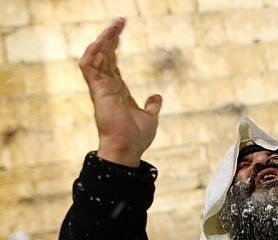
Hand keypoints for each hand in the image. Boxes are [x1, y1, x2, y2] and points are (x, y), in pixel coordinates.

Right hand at [79, 18, 161, 166]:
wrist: (128, 148)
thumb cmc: (136, 138)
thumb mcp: (150, 117)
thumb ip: (152, 106)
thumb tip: (157, 96)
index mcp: (117, 91)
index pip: (112, 63)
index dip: (114, 47)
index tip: (120, 32)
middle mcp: (106, 87)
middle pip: (104, 56)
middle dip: (110, 38)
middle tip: (119, 22)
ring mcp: (101, 88)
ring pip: (96, 57)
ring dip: (103, 40)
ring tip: (114, 26)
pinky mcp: (98, 90)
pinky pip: (89, 66)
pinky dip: (93, 52)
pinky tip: (102, 40)